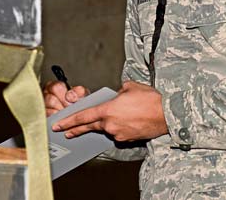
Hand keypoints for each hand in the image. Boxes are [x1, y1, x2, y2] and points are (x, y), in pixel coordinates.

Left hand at [51, 81, 167, 141]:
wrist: (167, 114)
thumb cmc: (150, 99)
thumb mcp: (130, 87)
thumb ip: (118, 92)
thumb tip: (117, 95)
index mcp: (108, 109)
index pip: (83, 116)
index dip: (69, 121)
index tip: (58, 125)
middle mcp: (111, 124)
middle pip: (90, 127)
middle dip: (77, 129)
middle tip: (66, 132)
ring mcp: (119, 133)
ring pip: (107, 128)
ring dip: (108, 122)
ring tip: (122, 113)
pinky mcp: (128, 139)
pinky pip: (118, 132)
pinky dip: (119, 126)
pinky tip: (129, 119)